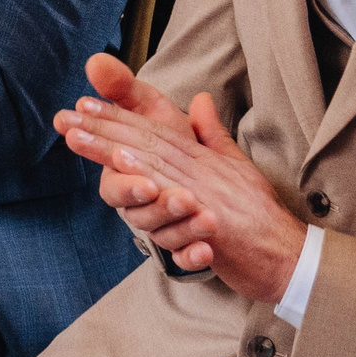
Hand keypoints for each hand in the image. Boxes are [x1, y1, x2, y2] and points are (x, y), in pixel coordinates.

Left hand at [57, 51, 305, 303]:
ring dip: (112, 148)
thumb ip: (213, 136)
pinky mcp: (213, 219)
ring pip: (153, 164)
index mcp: (202, 159)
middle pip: (145, 142)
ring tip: (79, 137)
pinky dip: (149, 180)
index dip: (118, 116)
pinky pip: (175, 197)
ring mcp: (205, 192)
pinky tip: (123, 170)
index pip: (153, 132)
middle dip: (103, 127)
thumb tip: (199, 100)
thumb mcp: (237, 168)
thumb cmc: (260, 217)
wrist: (289, 256)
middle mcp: (200, 170)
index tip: (84, 104)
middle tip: (67, 116)